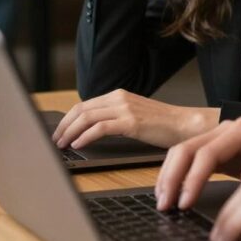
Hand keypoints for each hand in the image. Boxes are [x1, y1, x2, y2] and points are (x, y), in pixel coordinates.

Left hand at [51, 89, 218, 148]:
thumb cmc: (163, 125)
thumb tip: (92, 130)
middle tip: (55, 141)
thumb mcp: (135, 116)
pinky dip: (85, 136)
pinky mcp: (131, 122)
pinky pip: (100, 128)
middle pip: (81, 109)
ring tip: (63, 144)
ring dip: (70, 132)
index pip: (84, 105)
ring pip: (87, 117)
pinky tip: (79, 145)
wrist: (186, 125)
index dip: (67, 119)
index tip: (59, 132)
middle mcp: (119, 98)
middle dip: (64, 126)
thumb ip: (116, 117)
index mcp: (119, 95)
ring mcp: (125, 109)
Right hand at [154, 117, 240, 210]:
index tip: (186, 201)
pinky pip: (192, 157)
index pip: (208, 153)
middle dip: (173, 176)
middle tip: (166, 204)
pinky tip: (173, 191)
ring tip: (164, 201)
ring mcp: (222, 136)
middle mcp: (229, 129)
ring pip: (184, 150)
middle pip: (188, 148)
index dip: (193, 178)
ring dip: (170, 175)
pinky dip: (179, 174)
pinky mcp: (220, 148)